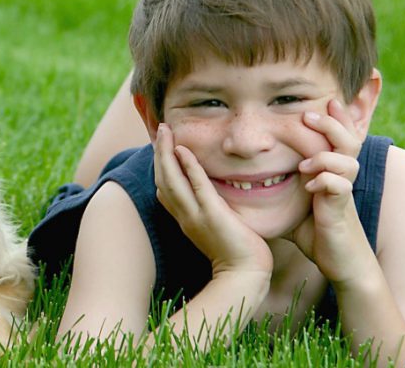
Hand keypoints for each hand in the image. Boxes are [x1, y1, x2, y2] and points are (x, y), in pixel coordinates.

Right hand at [154, 123, 272, 276]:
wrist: (245, 274)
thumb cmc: (237, 253)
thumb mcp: (217, 228)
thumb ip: (210, 210)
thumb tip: (213, 196)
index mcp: (184, 218)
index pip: (164, 188)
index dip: (159, 165)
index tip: (161, 146)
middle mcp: (184, 215)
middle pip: (162, 179)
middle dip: (158, 152)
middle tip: (160, 129)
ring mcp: (195, 215)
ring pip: (171, 179)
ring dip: (165, 153)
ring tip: (165, 131)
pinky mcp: (212, 214)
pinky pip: (197, 186)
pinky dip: (188, 166)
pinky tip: (182, 150)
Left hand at [288, 99, 375, 284]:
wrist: (337, 260)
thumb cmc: (313, 230)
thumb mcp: (292, 202)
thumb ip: (278, 186)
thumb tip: (243, 177)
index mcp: (330, 171)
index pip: (336, 137)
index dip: (332, 118)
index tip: (318, 100)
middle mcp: (340, 177)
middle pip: (349, 139)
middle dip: (332, 124)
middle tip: (308, 114)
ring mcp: (342, 193)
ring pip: (348, 161)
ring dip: (325, 157)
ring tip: (304, 164)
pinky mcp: (340, 211)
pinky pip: (340, 188)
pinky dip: (326, 182)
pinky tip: (311, 186)